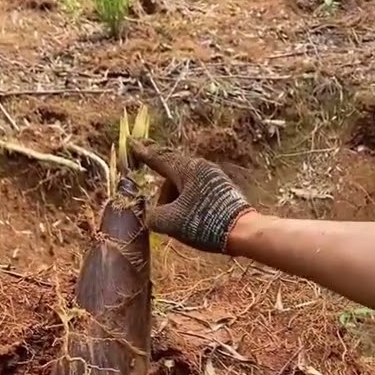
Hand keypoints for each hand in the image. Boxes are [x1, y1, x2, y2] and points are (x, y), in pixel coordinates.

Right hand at [130, 143, 254, 253]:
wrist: (242, 231)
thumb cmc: (204, 222)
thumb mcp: (170, 222)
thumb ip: (153, 216)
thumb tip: (152, 216)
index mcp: (186, 169)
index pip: (159, 159)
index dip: (143, 154)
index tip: (132, 144)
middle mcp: (200, 167)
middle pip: (172, 176)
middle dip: (165, 196)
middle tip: (162, 215)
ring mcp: (213, 177)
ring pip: (185, 186)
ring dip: (177, 202)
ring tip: (181, 224)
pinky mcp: (222, 189)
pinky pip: (197, 192)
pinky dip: (189, 204)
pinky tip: (192, 220)